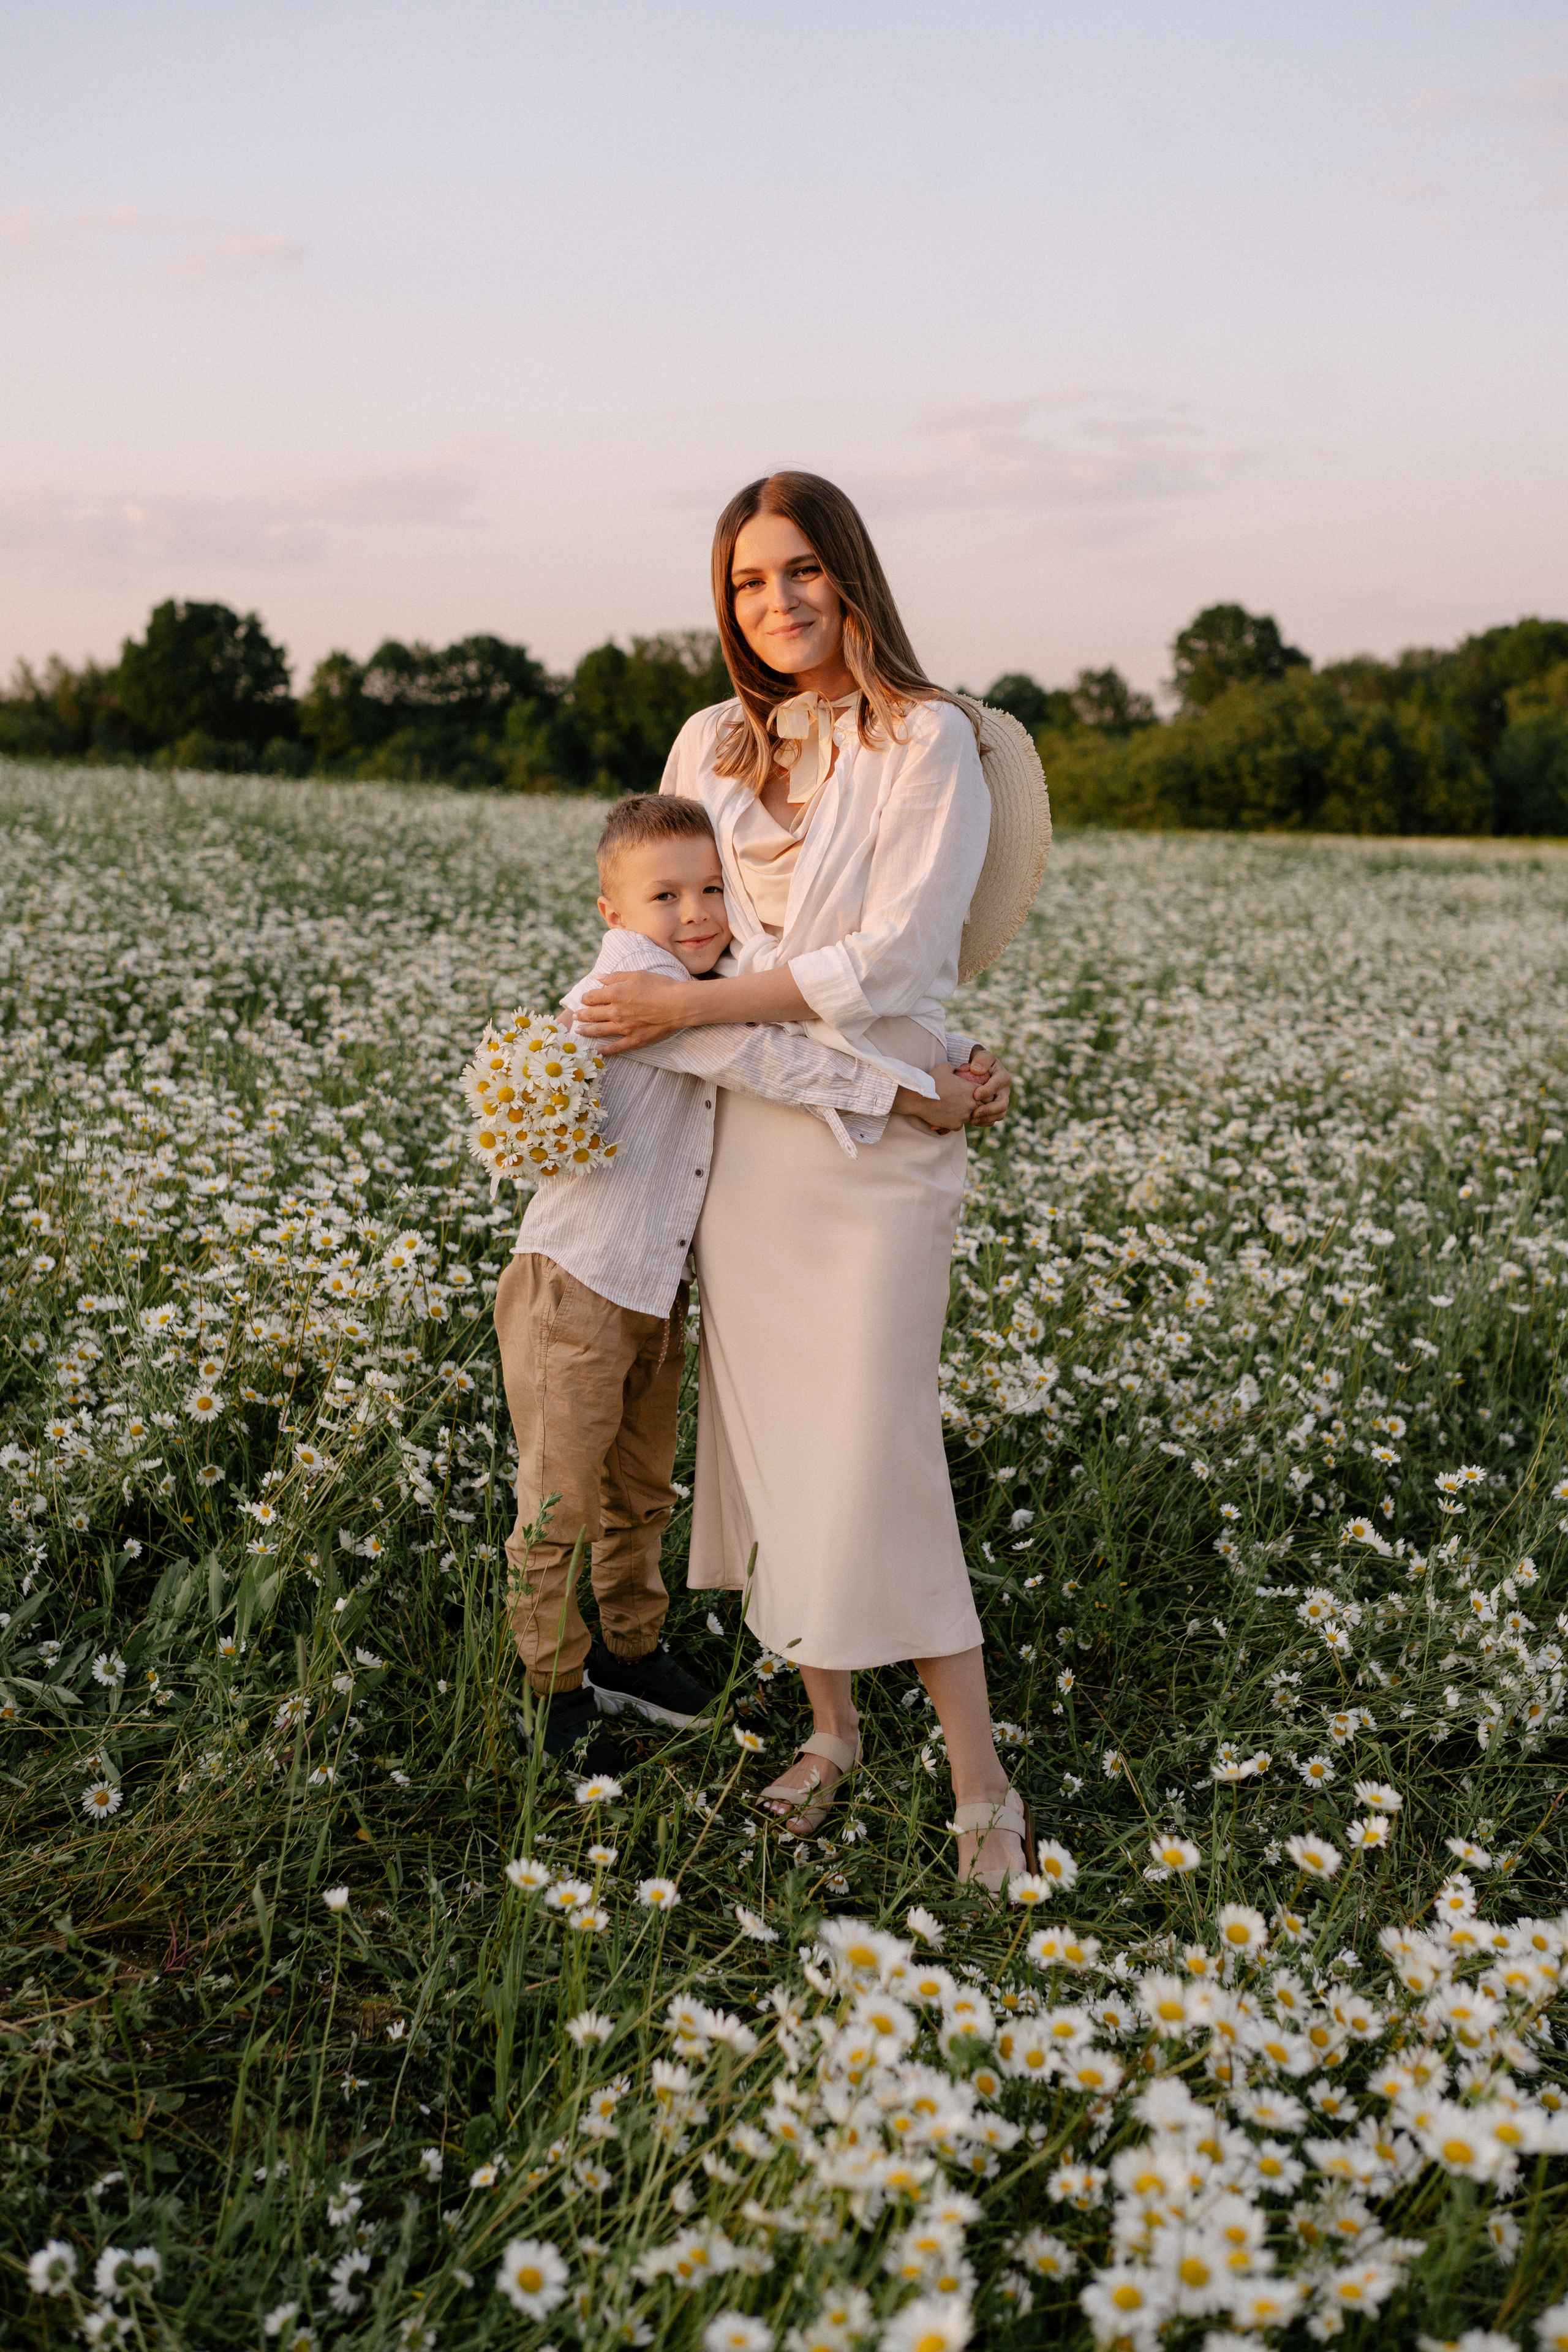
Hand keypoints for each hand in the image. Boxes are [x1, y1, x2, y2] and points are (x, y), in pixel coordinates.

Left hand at [572, 971, 692, 1050]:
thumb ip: (615, 977)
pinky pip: (614, 1048)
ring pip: (598, 1031)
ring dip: (586, 1031)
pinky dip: (603, 1051)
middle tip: (575, 1017)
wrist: (679, 1004)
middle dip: (581, 1015)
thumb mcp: (637, 975)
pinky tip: (595, 1051)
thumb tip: (598, 978)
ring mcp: (624, 1028)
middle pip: (592, 1014)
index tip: (583, 1000)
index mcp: (615, 993)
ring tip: (579, 1031)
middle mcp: (616, 1011)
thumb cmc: (661, 986)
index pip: (592, 997)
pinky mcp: (634, 1040)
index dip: (585, 998)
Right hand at [892, 1063, 980, 1132]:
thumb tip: (957, 1069)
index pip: (988, 1094)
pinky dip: (954, 1121)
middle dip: (976, 1105)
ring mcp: (964, 1116)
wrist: (918, 1097)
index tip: (976, 1094)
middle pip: (982, 1107)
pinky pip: (959, 1125)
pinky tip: (946, 1116)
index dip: (983, 1094)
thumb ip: (955, 1068)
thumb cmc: (931, 1081)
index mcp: (972, 1090)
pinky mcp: (956, 1125)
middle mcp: (971, 1104)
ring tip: (954, 1109)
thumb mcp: (945, 1068)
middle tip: (965, 1103)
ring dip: (964, 1114)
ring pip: (971, 1117)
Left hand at [958, 1045, 1010, 1128]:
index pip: (998, 1085)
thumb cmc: (979, 1062)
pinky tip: (972, 1121)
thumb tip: (976, 1070)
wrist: (979, 1071)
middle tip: (974, 1112)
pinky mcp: (996, 1110)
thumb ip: (981, 1060)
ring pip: (999, 1115)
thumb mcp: (982, 1056)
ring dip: (986, 1119)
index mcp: (1003, 1077)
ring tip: (971, 1120)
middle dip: (988, 1110)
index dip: (988, 1091)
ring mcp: (1002, 1101)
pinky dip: (984, 1122)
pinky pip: (993, 1120)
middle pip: (1002, 1105)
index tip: (975, 1095)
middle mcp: (1005, 1091)